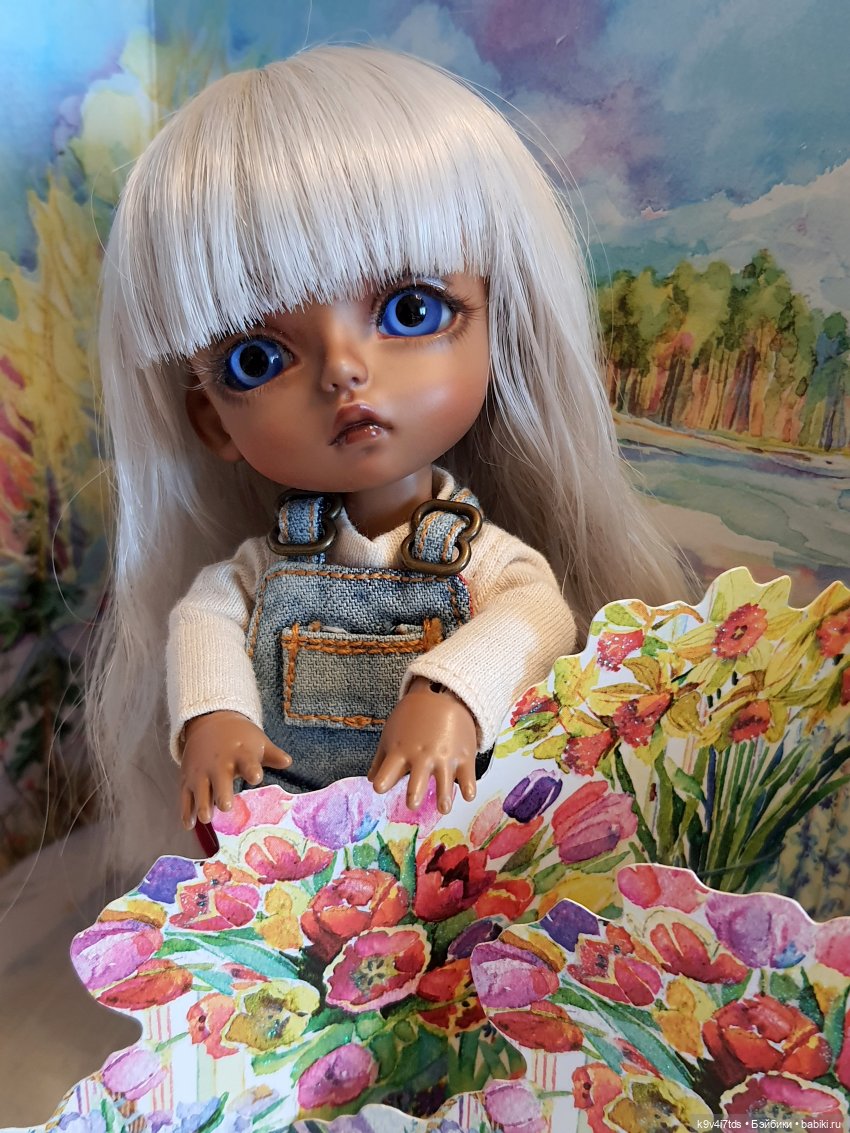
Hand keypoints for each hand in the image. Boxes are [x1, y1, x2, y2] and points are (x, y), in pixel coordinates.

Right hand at [180, 710, 290, 828]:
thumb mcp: (258, 742)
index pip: (247, 762)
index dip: (252, 770)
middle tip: (225, 806)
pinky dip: (186, 810)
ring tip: (206, 818)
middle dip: (222, 792)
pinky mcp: (188, 779)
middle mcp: (219, 763)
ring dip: (202, 803)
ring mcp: (201, 772)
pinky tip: (189, 825)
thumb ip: (272, 755)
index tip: (256, 777)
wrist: (210, 723)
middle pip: (220, 779)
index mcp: (240, 754)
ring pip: (200, 790)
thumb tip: (288, 761)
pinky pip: (185, 796)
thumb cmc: (241, 739)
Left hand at [368, 679, 477, 813]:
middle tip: (412, 804)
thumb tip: (371, 782)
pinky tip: (468, 795)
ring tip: (443, 808)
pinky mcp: (465, 756)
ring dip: (444, 799)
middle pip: (415, 784)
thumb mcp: (391, 734)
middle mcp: (422, 757)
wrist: (445, 694)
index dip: (382, 782)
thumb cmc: (412, 717)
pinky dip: (468, 788)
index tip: (381, 787)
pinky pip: (468, 777)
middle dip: (414, 796)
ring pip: (445, 785)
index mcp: (400, 753)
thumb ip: (380, 760)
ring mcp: (445, 757)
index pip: (385, 775)